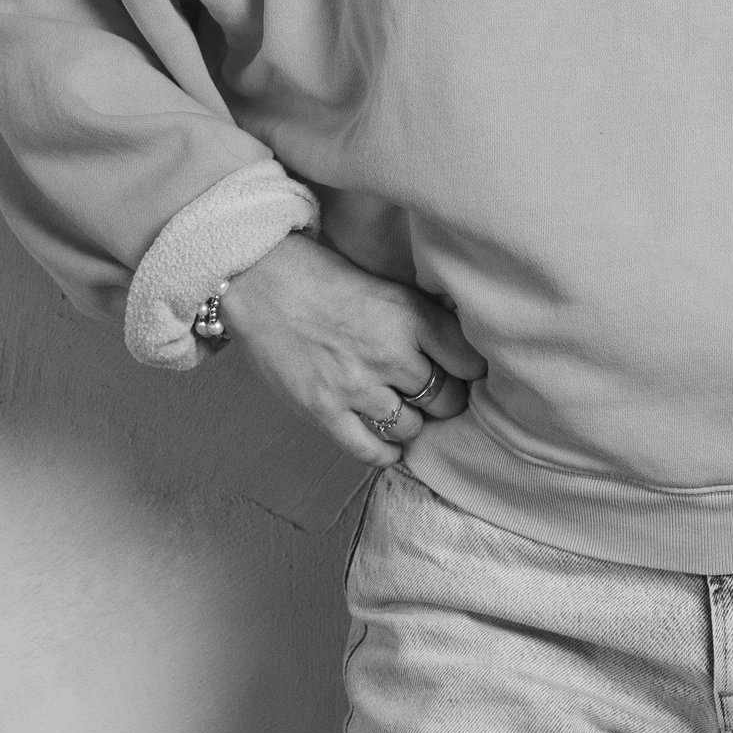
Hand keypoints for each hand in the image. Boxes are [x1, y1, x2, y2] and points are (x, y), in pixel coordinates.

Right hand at [217, 233, 487, 466]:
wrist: (262, 283)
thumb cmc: (327, 280)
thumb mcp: (390, 288)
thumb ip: (426, 321)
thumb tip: (463, 352)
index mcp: (412, 317)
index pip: (469, 364)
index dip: (470, 373)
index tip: (462, 373)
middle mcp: (390, 354)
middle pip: (445, 401)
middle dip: (444, 401)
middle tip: (431, 395)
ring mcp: (356, 387)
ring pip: (411, 427)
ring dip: (411, 422)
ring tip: (401, 410)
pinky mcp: (324, 411)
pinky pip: (370, 451)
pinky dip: (385, 452)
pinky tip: (386, 442)